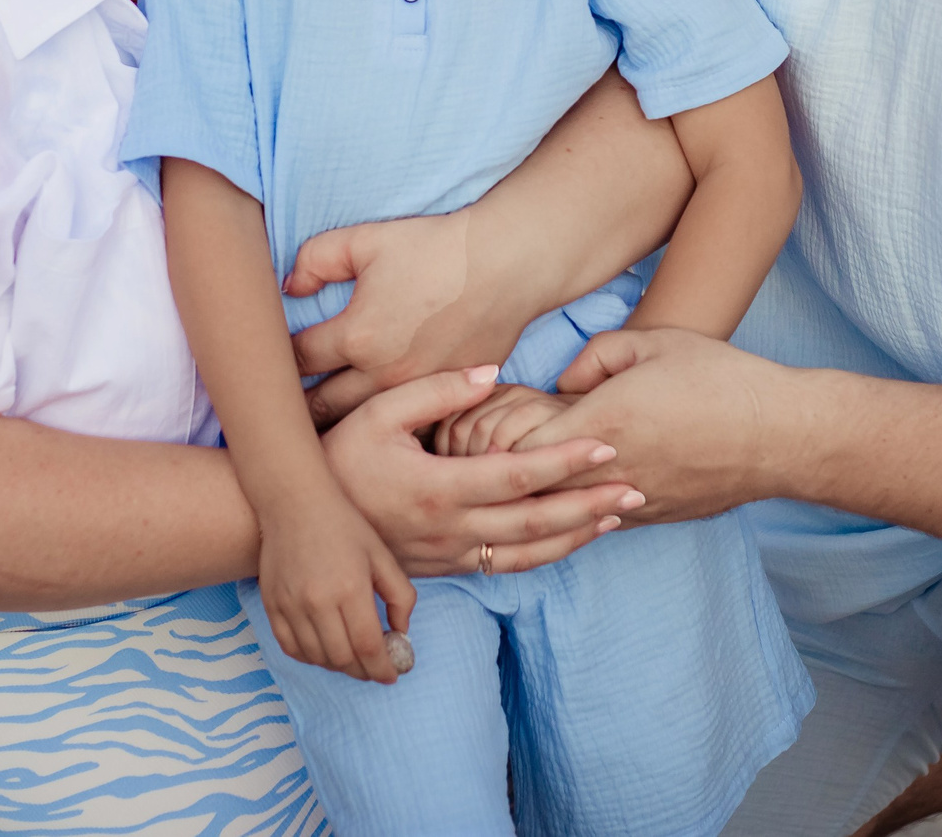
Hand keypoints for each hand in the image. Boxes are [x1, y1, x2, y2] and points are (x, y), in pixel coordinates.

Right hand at [256, 486, 414, 683]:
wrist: (295, 502)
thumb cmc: (344, 525)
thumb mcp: (383, 556)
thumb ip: (401, 597)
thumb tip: (401, 632)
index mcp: (351, 589)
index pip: (369, 647)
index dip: (383, 668)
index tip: (393, 675)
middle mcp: (318, 602)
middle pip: (343, 658)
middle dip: (363, 671)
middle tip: (375, 669)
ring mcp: (290, 606)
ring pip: (317, 657)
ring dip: (338, 666)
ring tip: (352, 659)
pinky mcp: (271, 605)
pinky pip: (290, 647)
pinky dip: (310, 657)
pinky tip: (324, 650)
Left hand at [291, 211, 538, 425]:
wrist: (508, 263)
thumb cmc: (436, 248)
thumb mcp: (366, 240)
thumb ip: (315, 260)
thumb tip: (290, 288)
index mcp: (357, 336)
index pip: (296, 362)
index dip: (273, 361)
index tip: (263, 362)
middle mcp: (384, 374)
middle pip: (321, 408)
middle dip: (294, 409)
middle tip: (275, 408)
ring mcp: (419, 391)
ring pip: (362, 423)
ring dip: (337, 424)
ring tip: (314, 424)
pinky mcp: (449, 395)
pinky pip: (408, 422)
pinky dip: (386, 424)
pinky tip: (373, 423)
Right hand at [325, 367, 644, 576]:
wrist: (304, 524)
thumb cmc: (338, 459)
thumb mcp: (378, 413)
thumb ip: (436, 390)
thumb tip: (491, 373)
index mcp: (438, 488)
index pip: (517, 476)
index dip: (564, 462)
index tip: (606, 445)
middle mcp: (450, 529)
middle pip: (536, 521)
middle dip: (590, 504)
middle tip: (637, 487)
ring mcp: (450, 554)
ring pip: (527, 552)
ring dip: (577, 535)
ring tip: (618, 516)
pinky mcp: (447, 568)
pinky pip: (506, 565)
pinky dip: (546, 554)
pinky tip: (572, 539)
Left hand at [519, 329, 794, 523]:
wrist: (779, 436)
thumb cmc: (719, 379)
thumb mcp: (652, 342)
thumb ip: (594, 356)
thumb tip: (563, 382)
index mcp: (601, 424)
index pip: (513, 445)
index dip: (496, 431)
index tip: (501, 411)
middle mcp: (607, 473)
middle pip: (525, 487)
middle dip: (505, 467)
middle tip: (497, 446)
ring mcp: (628, 503)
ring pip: (555, 512)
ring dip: (537, 491)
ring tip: (530, 468)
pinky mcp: (648, 519)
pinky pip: (590, 520)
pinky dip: (572, 505)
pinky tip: (574, 484)